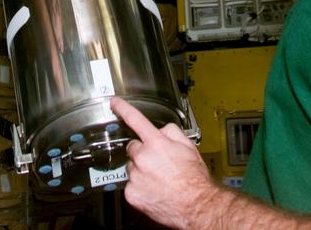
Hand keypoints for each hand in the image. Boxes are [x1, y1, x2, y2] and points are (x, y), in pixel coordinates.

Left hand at [111, 97, 222, 228]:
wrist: (196, 206)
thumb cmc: (194, 179)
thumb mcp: (189, 147)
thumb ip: (172, 133)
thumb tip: (161, 130)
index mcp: (156, 144)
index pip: (136, 120)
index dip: (123, 109)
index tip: (114, 103)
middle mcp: (143, 158)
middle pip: (133, 148)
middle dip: (142, 152)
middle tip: (157, 163)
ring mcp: (135, 176)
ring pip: (132, 167)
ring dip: (141, 170)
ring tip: (159, 179)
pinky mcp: (131, 193)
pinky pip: (131, 185)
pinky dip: (139, 187)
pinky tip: (154, 190)